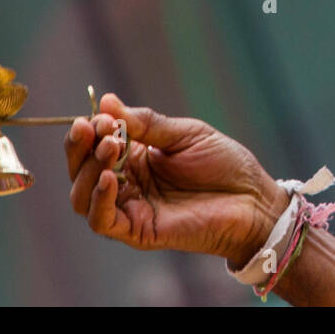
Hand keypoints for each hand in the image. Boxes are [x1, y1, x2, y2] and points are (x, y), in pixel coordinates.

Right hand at [65, 93, 286, 266]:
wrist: (253, 199)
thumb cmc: (224, 165)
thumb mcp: (185, 134)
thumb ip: (146, 123)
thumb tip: (105, 102)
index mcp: (135, 157)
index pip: (93, 144)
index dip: (89, 130)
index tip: (98, 115)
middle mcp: (127, 183)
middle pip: (81, 170)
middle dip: (81, 147)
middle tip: (94, 128)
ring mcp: (131, 208)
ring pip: (83, 197)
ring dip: (88, 171)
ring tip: (109, 147)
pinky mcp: (138, 232)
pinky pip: (103, 221)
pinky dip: (99, 199)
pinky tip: (110, 178)